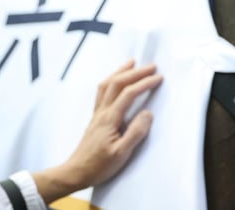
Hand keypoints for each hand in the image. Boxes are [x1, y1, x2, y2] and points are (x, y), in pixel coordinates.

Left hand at [32, 60, 162, 202]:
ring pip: (107, 84)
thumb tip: (148, 113)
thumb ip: (135, 133)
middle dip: (135, 72)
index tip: (158, 78)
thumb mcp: (121, 154)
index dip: (144, 83)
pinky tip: (115, 81)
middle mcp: (102, 111)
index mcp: (109, 118)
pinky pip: (102, 91)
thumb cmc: (99, 166)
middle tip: (151, 66)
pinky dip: (111, 80)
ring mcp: (97, 113)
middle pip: (117, 83)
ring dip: (120, 71)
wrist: (76, 172)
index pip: (129, 94)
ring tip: (132, 63)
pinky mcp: (95, 118)